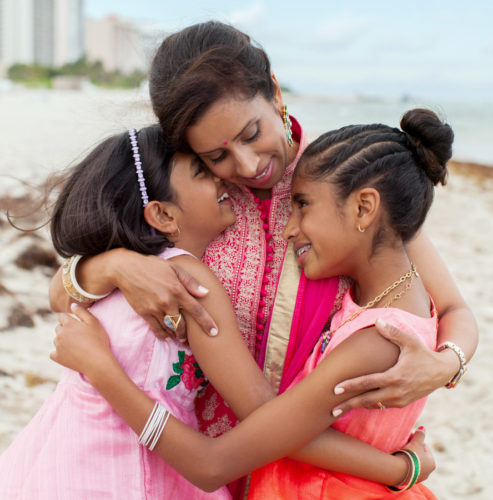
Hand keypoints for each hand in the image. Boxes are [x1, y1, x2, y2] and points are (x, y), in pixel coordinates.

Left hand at [51, 304, 113, 377]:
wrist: (97, 361)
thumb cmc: (98, 340)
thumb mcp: (93, 322)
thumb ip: (82, 311)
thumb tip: (72, 305)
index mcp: (68, 324)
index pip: (62, 317)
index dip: (69, 319)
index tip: (77, 324)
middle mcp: (60, 334)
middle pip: (58, 328)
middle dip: (65, 329)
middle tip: (78, 335)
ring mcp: (57, 346)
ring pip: (56, 340)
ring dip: (63, 340)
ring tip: (76, 344)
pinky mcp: (57, 357)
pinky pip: (53, 353)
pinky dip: (59, 352)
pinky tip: (68, 353)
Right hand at [112, 253, 217, 340]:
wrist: (126, 269)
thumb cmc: (153, 266)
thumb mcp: (174, 268)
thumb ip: (191, 282)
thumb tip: (205, 293)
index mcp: (177, 289)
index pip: (196, 310)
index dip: (206, 323)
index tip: (215, 332)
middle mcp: (167, 301)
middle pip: (183, 325)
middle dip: (188, 335)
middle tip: (191, 340)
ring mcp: (155, 309)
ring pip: (170, 329)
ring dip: (177, 336)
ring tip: (181, 338)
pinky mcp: (144, 313)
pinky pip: (156, 329)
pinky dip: (163, 335)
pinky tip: (167, 337)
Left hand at [331, 319, 453, 415]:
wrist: (443, 371)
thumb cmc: (424, 353)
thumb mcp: (410, 341)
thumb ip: (392, 332)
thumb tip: (377, 320)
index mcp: (395, 377)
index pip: (368, 383)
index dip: (350, 386)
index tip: (335, 389)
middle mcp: (397, 392)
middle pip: (367, 400)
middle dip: (348, 405)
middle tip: (331, 409)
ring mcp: (400, 400)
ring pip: (374, 405)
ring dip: (357, 407)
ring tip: (340, 409)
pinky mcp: (403, 403)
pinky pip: (382, 406)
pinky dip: (370, 405)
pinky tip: (358, 404)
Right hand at [401, 427, 434, 482]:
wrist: (398, 470)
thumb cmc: (410, 455)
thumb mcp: (416, 443)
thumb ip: (420, 435)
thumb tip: (423, 428)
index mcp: (432, 463)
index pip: (424, 447)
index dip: (416, 441)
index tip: (408, 438)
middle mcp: (428, 472)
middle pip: (419, 456)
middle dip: (412, 449)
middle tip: (404, 443)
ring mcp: (419, 478)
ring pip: (414, 463)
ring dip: (408, 457)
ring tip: (400, 451)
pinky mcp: (410, 481)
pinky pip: (408, 469)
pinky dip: (404, 464)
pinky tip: (398, 459)